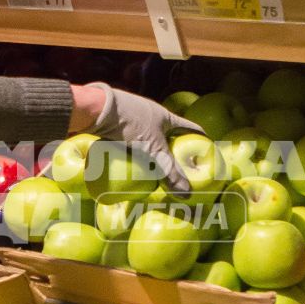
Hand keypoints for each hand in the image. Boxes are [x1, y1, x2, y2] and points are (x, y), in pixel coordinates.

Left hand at [78, 82, 203, 194]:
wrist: (97, 109)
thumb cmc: (130, 123)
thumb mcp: (152, 148)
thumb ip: (169, 170)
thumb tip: (186, 193)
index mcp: (166, 117)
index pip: (190, 127)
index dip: (200, 138)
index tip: (207, 150)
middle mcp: (152, 116)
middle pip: (169, 135)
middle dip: (173, 150)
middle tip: (178, 168)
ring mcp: (134, 119)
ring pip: (149, 139)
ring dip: (152, 153)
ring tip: (155, 171)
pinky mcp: (118, 125)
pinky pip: (131, 142)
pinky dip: (135, 153)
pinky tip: (133, 165)